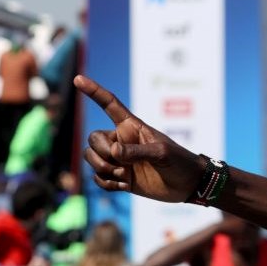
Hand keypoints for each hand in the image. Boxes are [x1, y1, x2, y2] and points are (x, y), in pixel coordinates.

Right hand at [76, 75, 204, 202]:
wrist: (188, 185)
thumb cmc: (180, 162)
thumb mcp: (162, 153)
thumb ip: (137, 151)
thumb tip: (113, 152)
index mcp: (132, 127)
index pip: (110, 105)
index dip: (94, 91)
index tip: (78, 78)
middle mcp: (121, 141)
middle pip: (92, 139)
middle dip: (100, 153)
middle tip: (121, 165)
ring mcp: (119, 160)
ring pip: (91, 158)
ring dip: (102, 169)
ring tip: (123, 177)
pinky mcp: (119, 177)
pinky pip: (98, 178)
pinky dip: (106, 183)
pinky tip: (124, 187)